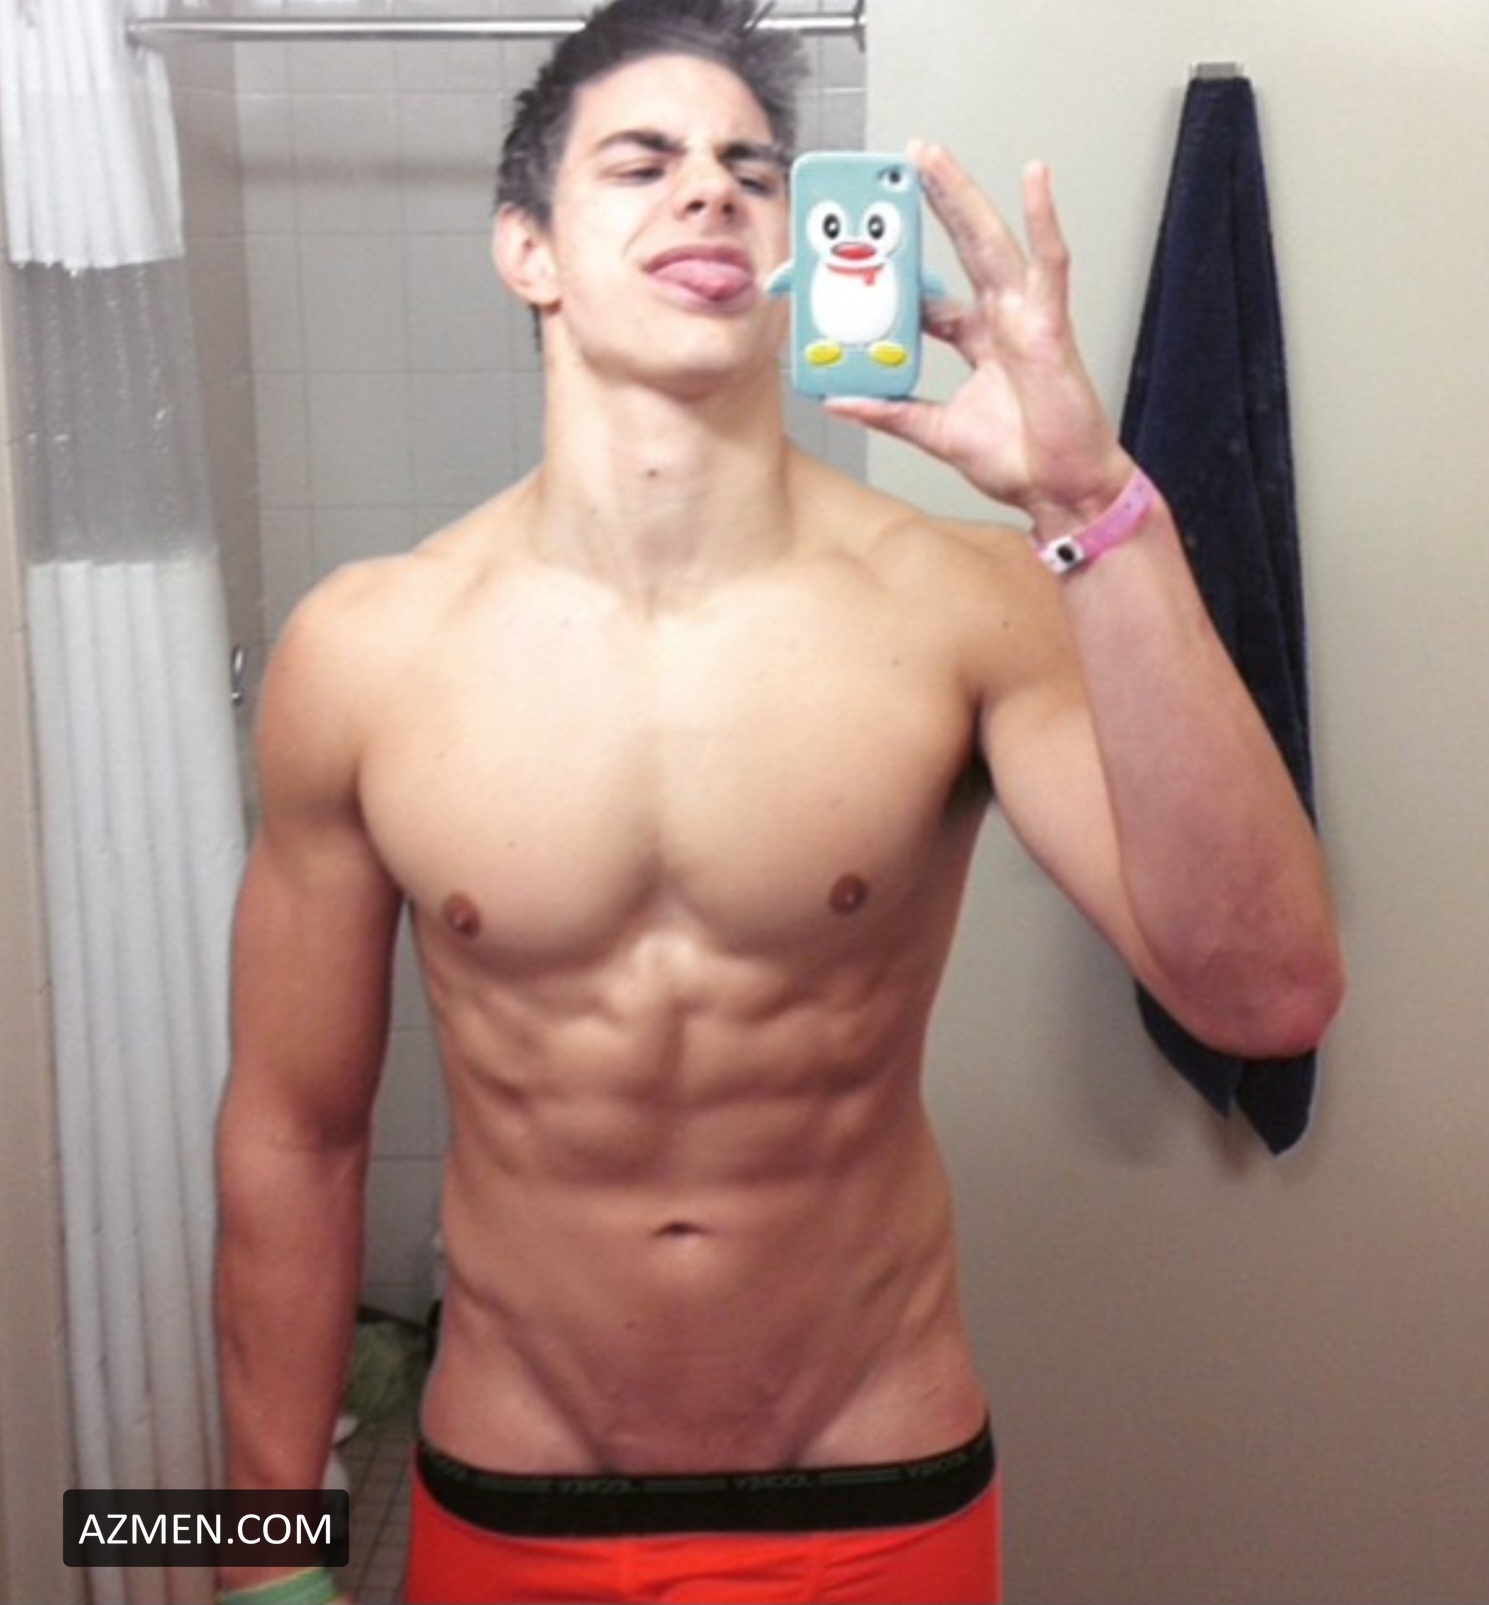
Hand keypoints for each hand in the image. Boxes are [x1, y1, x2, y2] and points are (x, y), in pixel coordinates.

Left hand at [826, 143, 1131, 533]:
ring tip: (935, 158)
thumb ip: (890, 412)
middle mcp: (1002, 320)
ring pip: (992, 242)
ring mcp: (1028, 318)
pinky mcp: (1051, 326)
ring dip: (964, 197)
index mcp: (978, 341)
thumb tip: (838, 400)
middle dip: (935, 203)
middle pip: (962, 249)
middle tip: (907, 161)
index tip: (858, 255)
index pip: (931, 296)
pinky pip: (1049, 263)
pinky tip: (1036, 179)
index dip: (899, 274)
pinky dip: (1044, 220)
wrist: (1062, 490)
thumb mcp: (936, 433)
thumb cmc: (1019, 461)